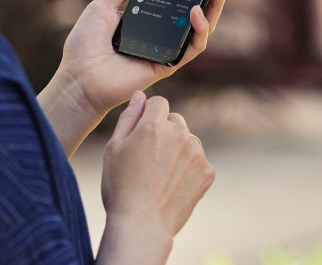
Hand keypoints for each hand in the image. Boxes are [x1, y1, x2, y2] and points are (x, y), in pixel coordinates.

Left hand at [39, 0, 226, 155]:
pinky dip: (199, 30)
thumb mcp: (103, 6)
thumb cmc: (85, 44)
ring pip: (199, 30)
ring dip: (213, 9)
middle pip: (192, 13)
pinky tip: (197, 12)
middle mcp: (158, 34)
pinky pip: (192, 48)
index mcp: (144, 19)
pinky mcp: (168, 65)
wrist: (79, 78)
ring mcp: (165, 50)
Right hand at [97, 91, 214, 264]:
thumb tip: (140, 94)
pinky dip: (188, 166)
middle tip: (148, 156)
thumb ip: (129, 116)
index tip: (141, 133)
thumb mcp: (114, 147)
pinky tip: (172, 183)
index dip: (148, 115)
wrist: (142, 226)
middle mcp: (179, 134)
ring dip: (177, 147)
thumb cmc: (120, 185)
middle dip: (163, 130)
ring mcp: (196, 154)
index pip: (159, 102)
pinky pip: (197, 158)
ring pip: (187, 138)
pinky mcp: (207, 172)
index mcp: (154, 125)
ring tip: (160, 172)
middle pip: (174, 119)